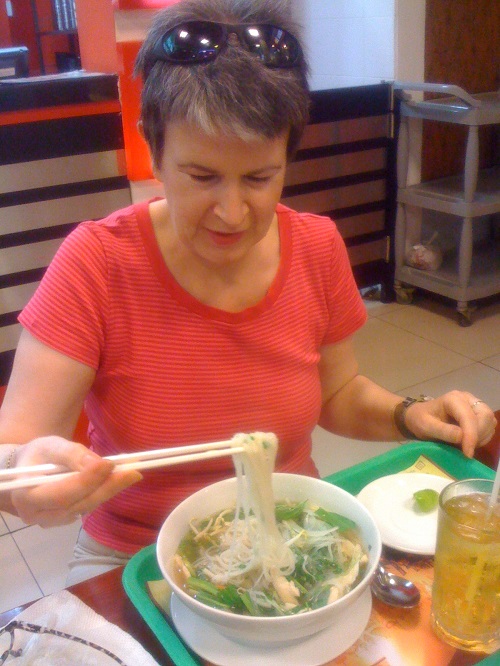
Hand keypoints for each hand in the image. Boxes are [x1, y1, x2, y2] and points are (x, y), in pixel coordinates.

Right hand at [10, 437, 141, 526]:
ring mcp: (49, 521)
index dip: (88, 480)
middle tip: (133, 473)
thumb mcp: (51, 445)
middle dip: (106, 487)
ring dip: (108, 491)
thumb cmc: (38, 454)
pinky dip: (102, 494)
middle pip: (77, 504)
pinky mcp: (62, 521)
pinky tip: (117, 481)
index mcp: (26, 494)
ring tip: (130, 475)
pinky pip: (85, 508)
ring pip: (84, 508)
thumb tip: (98, 463)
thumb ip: (72, 454)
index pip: (61, 493)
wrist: (28, 469)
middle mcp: (35, 514)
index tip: (110, 464)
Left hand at [404, 391, 496, 457]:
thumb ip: (442, 431)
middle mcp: (467, 398)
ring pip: (490, 421)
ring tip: (465, 445)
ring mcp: (474, 405)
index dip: (471, 435)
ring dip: (481, 437)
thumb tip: (461, 437)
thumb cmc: (420, 420)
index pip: (468, 416)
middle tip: (466, 449)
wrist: (419, 417)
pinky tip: (469, 442)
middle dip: (479, 435)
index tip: (467, 453)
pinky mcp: (477, 413)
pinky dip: (483, 437)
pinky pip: (489, 426)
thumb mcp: (425, 426)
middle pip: (486, 416)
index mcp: (453, 399)